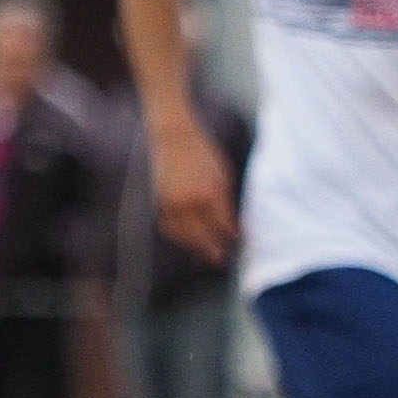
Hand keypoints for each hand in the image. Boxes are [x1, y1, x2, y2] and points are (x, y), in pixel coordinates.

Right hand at [148, 118, 236, 266]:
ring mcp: (172, 204)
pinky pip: (169, 228)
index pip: (222, 223)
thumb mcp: (223, 174)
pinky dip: (178, 238)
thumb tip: (233, 222)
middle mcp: (189, 202)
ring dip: (194, 248)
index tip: (237, 239)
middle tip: (221, 259)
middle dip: (213, 249)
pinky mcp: (160, 202)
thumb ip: (227, 200)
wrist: (174, 138)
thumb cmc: (203, 153)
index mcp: (209, 193)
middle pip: (202, 236)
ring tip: (204, 256)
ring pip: (184, 236)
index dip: (231, 234)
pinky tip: (187, 243)